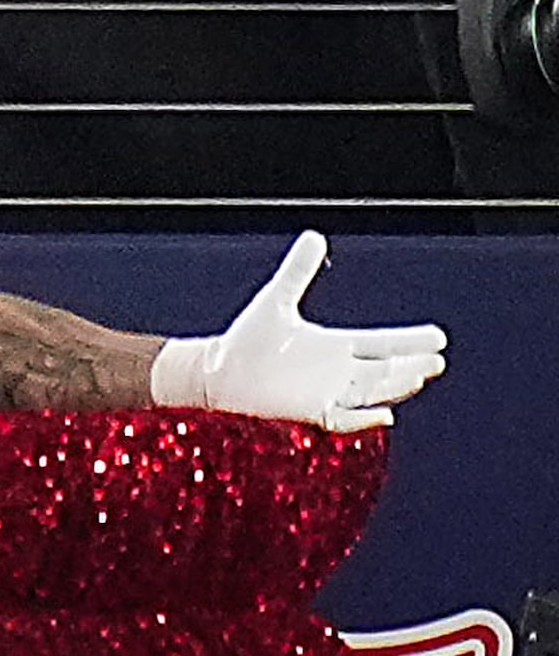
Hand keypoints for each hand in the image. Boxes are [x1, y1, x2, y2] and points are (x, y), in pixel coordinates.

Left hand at [149, 232, 446, 432]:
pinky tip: (384, 415)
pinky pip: (343, 419)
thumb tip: (314, 236)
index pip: (381, 343)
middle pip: (385, 370)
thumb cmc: (247, 338)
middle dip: (411, 365)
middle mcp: (336, 371)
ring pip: (372, 392)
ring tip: (419, 375)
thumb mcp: (276, 300)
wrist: (217, 371)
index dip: (409, 341)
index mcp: (334, 345)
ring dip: (396, 386)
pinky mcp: (309, 411)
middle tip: (436, 360)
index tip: (439, 337)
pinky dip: (363, 419)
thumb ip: (297, 271)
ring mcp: (325, 392)